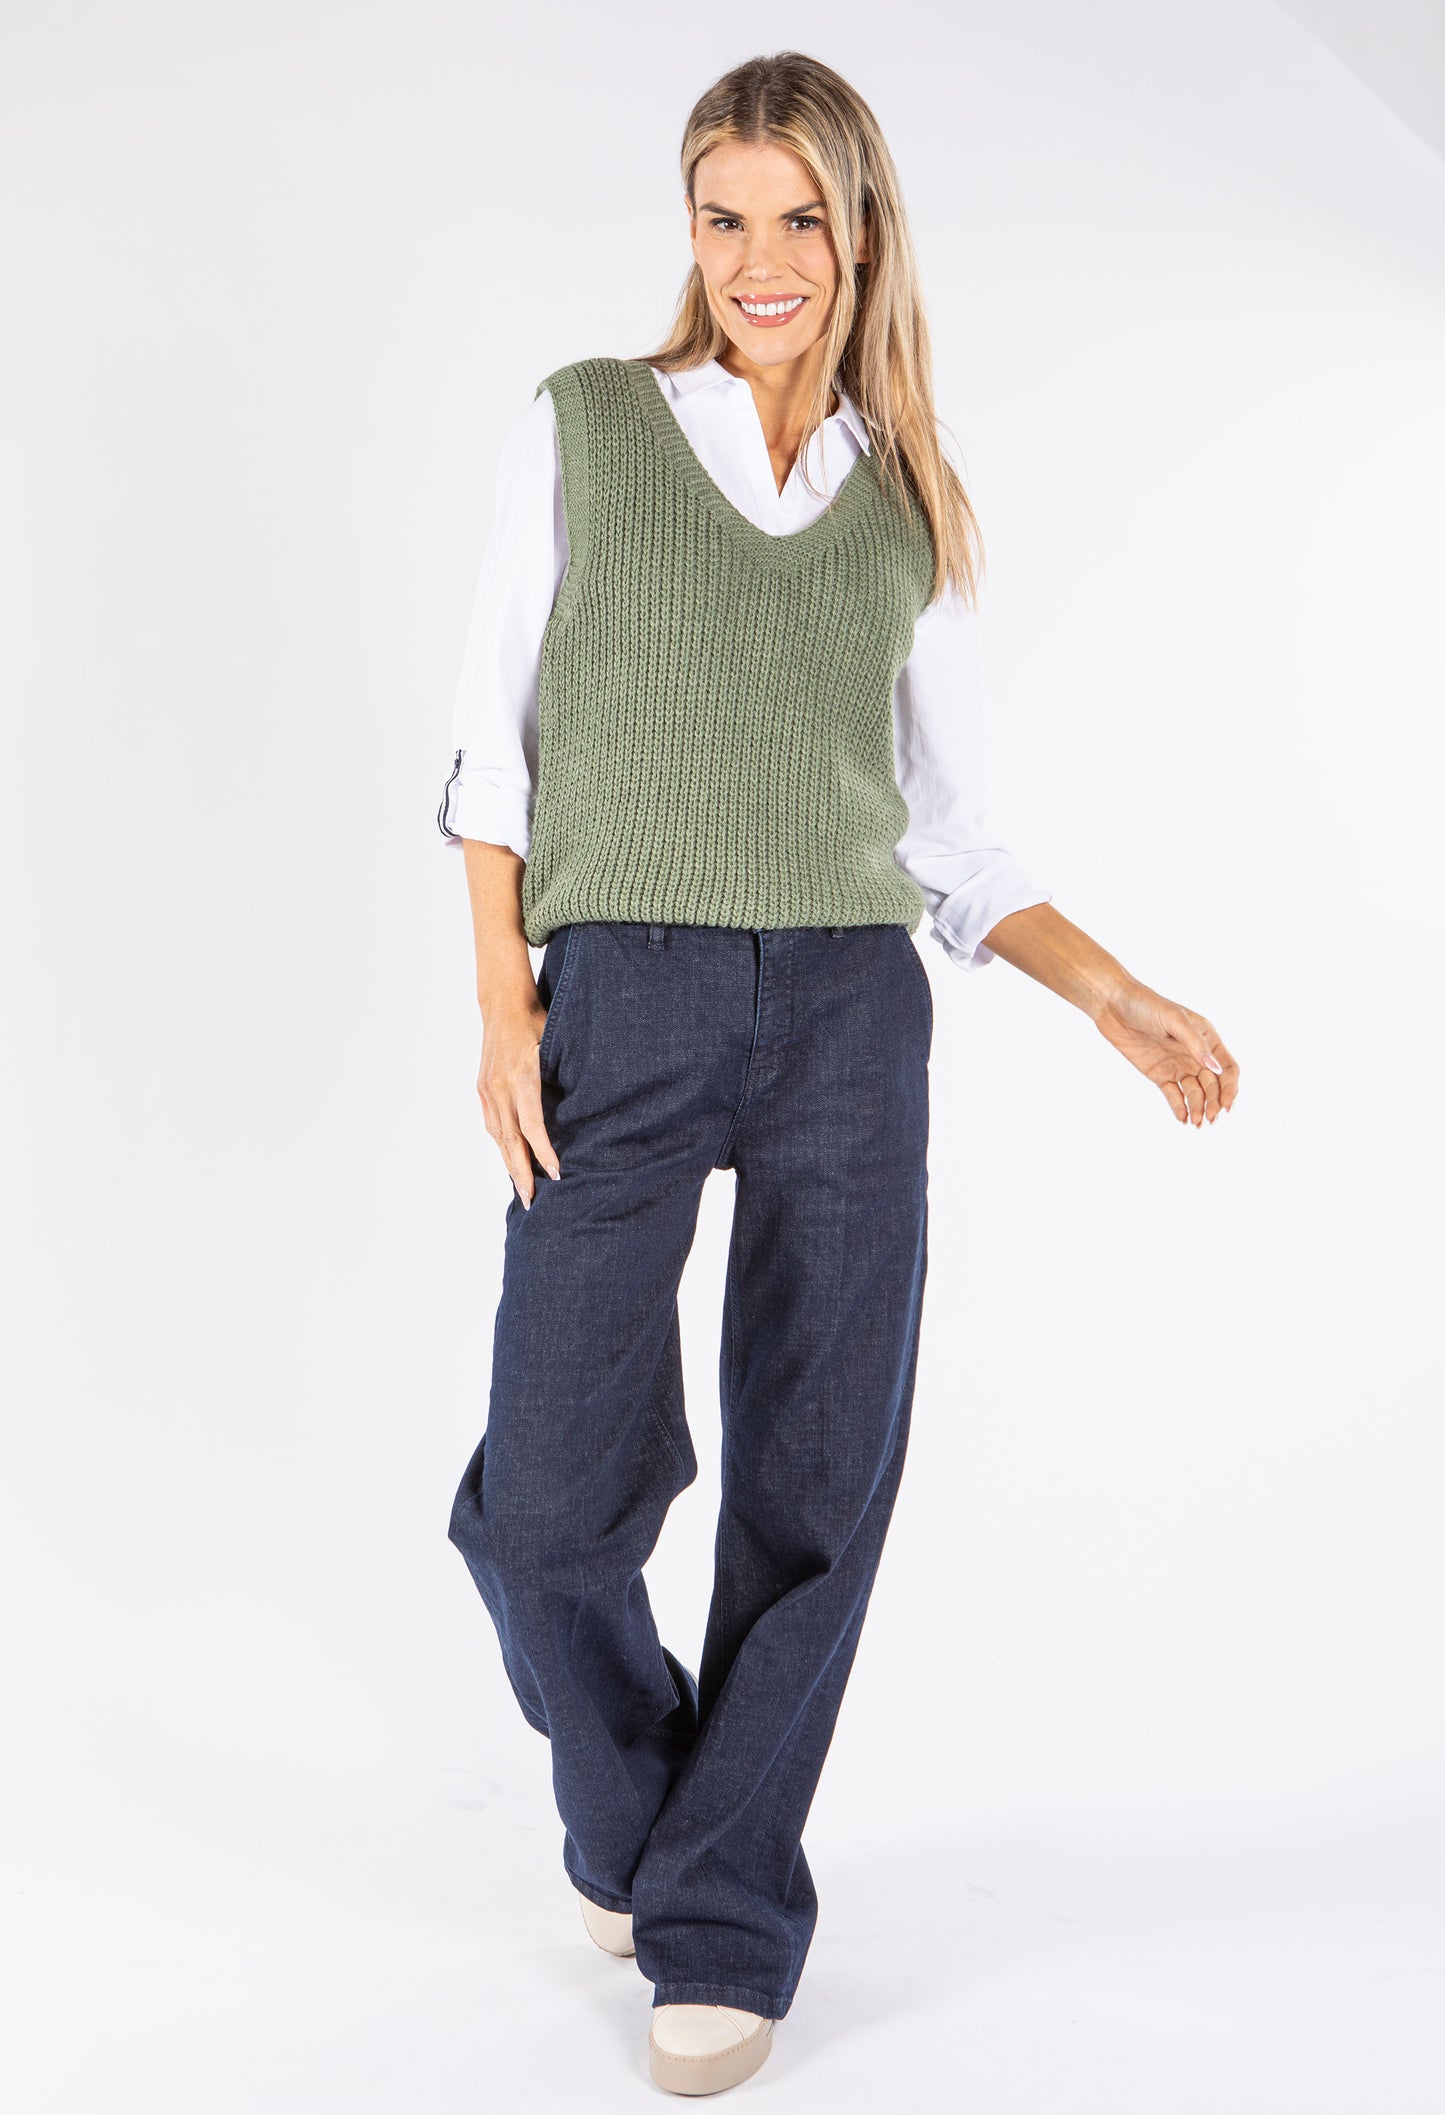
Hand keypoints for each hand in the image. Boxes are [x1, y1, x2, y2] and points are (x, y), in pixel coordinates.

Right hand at [476, 993, 562, 1205]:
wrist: (502, 1004)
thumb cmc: (538, 1021)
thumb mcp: (556, 1045)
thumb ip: (565, 1077)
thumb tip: (588, 1108)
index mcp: (521, 1078)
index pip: (532, 1127)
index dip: (544, 1153)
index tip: (556, 1174)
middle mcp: (499, 1087)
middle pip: (511, 1140)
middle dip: (520, 1173)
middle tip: (530, 1200)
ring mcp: (487, 1089)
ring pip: (498, 1135)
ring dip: (509, 1164)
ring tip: (520, 1188)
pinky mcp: (482, 1088)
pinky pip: (492, 1124)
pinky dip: (501, 1145)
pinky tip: (509, 1160)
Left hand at [1090, 977, 1237, 1126]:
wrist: (1114, 1005)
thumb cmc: (1147, 1005)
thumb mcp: (1174, 1019)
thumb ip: (1195, 1043)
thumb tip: (1215, 1068)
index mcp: (1207, 1038)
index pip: (1227, 1068)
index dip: (1230, 1088)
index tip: (1226, 1105)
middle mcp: (1195, 1054)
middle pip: (1213, 1084)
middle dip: (1214, 1103)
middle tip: (1211, 1119)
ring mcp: (1177, 1065)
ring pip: (1194, 1092)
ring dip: (1198, 1108)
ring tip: (1198, 1124)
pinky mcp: (1159, 1074)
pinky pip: (1174, 1094)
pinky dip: (1179, 1107)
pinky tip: (1183, 1119)